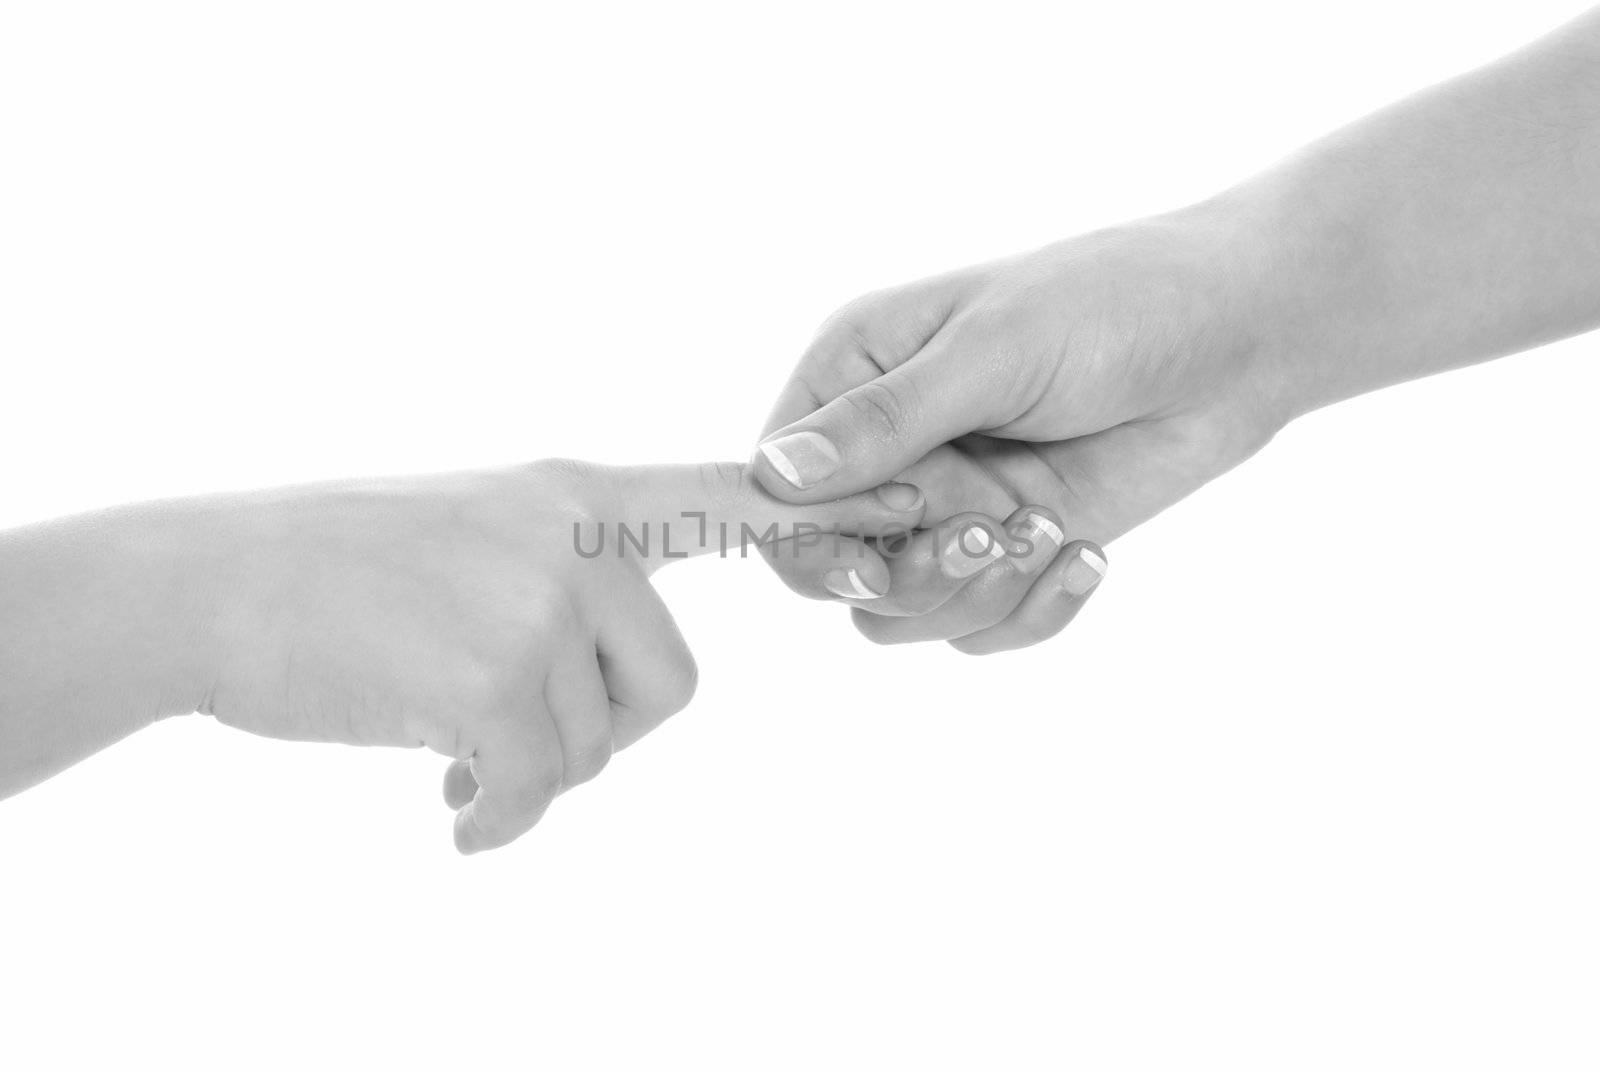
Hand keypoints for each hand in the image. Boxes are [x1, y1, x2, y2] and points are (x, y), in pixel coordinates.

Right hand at [0, 460, 920, 850]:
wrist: (210, 582)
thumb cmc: (337, 568)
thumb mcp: (473, 529)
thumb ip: (560, 568)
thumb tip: (603, 664)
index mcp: (580, 493)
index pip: (734, 495)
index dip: (839, 509)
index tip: (931, 507)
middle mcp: (574, 531)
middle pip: (669, 681)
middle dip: (599, 731)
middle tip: (513, 741)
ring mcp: (536, 597)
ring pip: (597, 740)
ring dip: (532, 771)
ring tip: (457, 763)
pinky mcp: (493, 674)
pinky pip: (536, 783)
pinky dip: (496, 817)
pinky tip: (447, 812)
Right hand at [753, 203, 1287, 651]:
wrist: (1239, 338)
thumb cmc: (1112, 304)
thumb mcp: (995, 349)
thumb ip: (888, 418)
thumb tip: (777, 476)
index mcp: (855, 375)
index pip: (775, 486)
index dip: (817, 528)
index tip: (906, 511)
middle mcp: (887, 450)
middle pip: (831, 567)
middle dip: (911, 570)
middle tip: (987, 533)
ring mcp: (948, 507)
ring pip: (900, 615)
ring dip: (974, 594)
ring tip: (1047, 534)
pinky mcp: (1008, 552)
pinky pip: (977, 630)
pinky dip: (1031, 611)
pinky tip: (1088, 556)